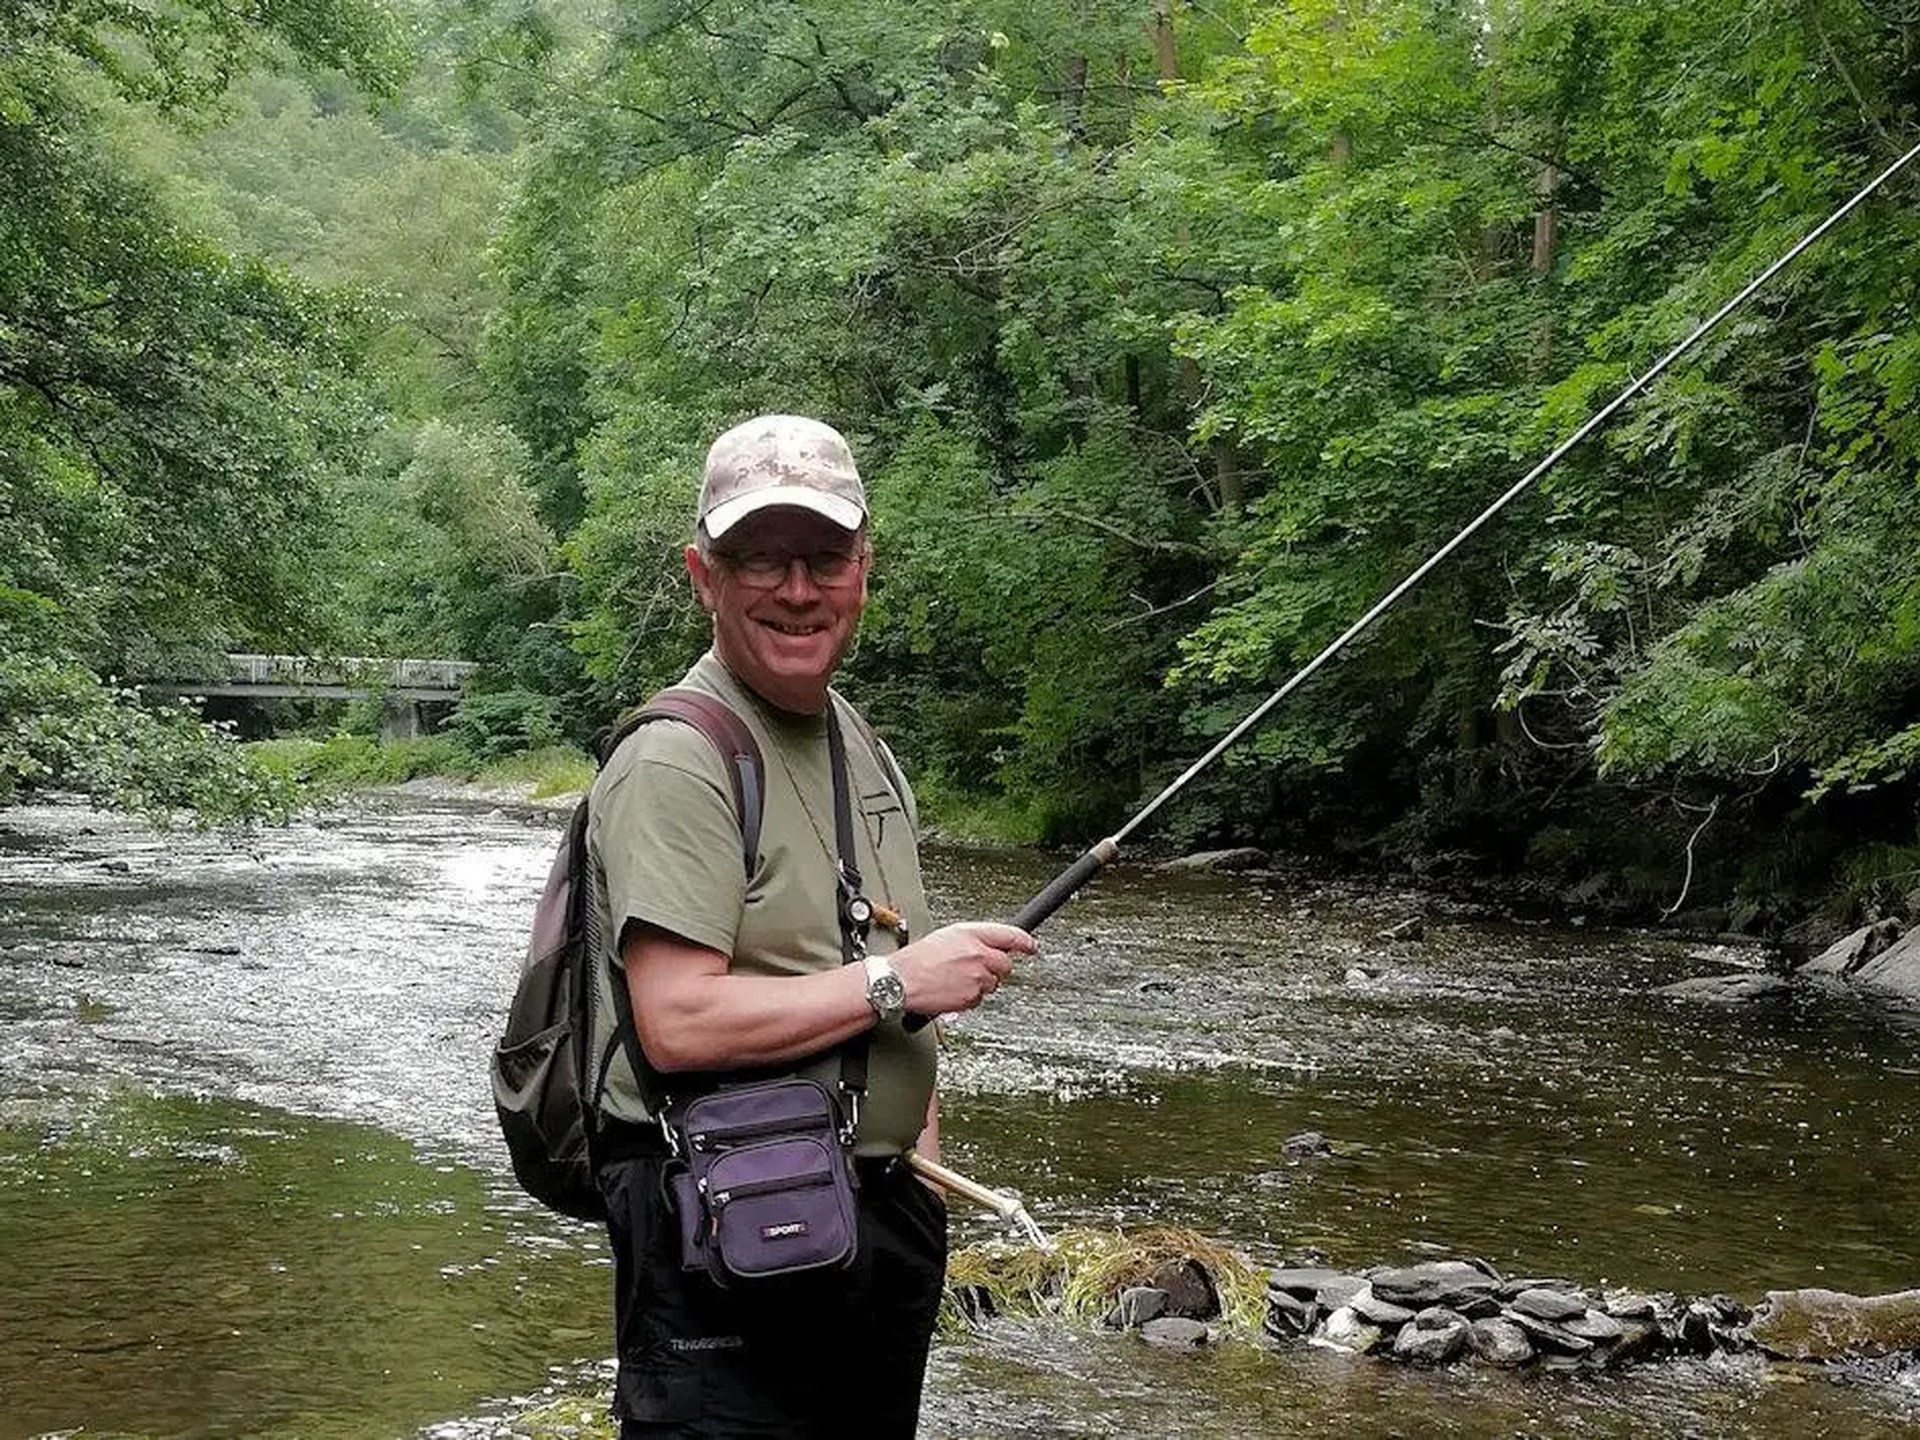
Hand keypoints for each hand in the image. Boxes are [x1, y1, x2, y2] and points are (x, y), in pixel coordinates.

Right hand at [889, 921, 1034, 1015]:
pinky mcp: (972, 997)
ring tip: (954, 979)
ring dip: (980, 983)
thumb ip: (974, 938)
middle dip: (995, 968)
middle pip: (1005, 964)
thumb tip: (993, 944)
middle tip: (974, 969)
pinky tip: (951, 990)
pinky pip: (979, 998)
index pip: (1010, 935)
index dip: (1025, 942)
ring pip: (993, 983)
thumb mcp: (947, 936)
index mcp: (971, 934)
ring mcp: (977, 977)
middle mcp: (978, 954)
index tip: (1031, 946)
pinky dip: (969, 996)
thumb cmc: (918, 959)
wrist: (901, 981)